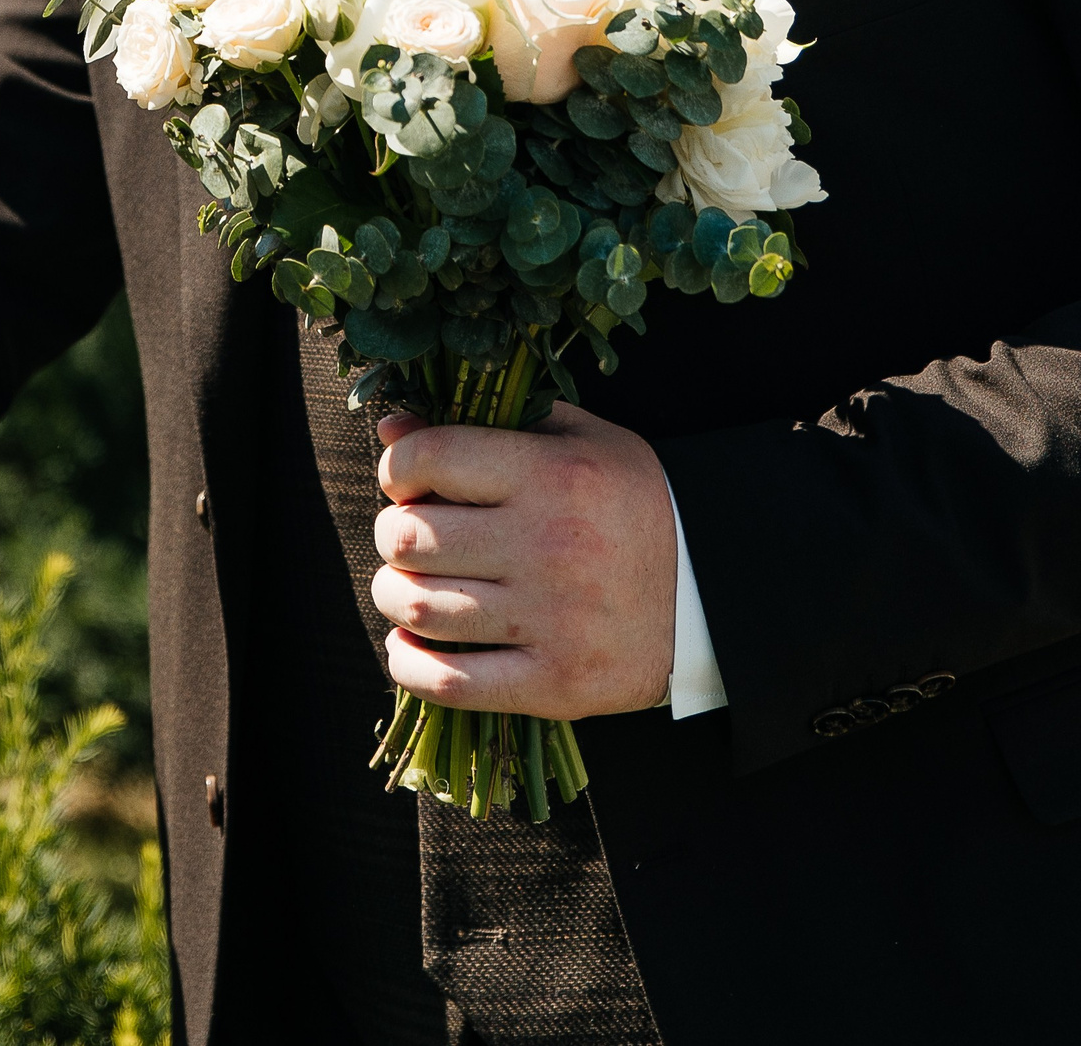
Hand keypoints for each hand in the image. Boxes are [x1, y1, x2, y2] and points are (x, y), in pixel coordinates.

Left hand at [372, 402, 676, 719]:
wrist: (717, 591)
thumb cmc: (631, 505)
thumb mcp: (576, 442)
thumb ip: (486, 425)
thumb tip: (391, 428)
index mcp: (555, 475)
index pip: (428, 460)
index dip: (399, 468)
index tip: (409, 483)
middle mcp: (551, 545)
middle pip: (410, 538)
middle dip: (392, 535)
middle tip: (411, 540)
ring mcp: (554, 620)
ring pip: (418, 608)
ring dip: (395, 596)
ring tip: (410, 587)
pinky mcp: (556, 683)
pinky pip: (447, 682)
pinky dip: (408, 666)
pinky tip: (411, 645)